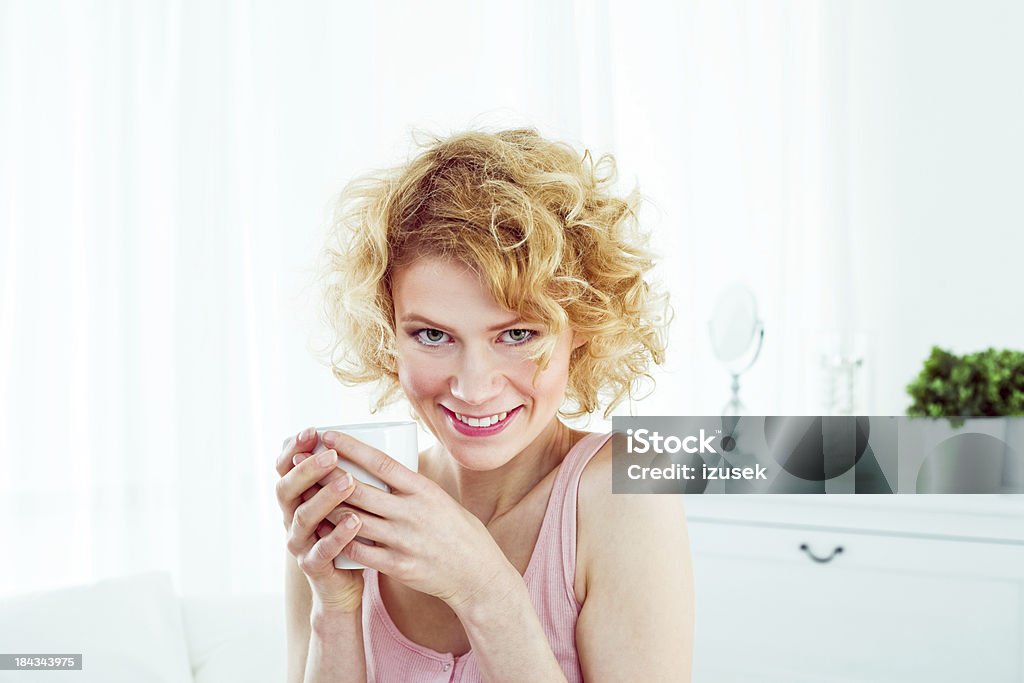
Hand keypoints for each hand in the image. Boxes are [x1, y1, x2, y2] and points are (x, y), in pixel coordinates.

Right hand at [275, 427, 364, 612]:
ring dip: (325, 497)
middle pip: (287, 489)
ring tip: (348, 482)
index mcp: (296, 498)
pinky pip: (322, 549)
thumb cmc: (348, 534)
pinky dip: (338, 535)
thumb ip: (345, 474)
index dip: (293, 449)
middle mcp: (291, 518)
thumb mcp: (342, 502)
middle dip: (308, 469)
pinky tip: (355, 522)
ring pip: (304, 517)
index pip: (284, 468)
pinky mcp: (313, 565)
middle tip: (331, 455)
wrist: (343, 586)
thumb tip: (371, 433)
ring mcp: (299, 543)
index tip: (312, 431)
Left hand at [318, 430, 514, 612]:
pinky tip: (323, 533)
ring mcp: (404, 540)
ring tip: (307, 496)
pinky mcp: (398, 565)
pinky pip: (359, 551)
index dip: (351, 447)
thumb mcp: (439, 499)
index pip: (381, 462)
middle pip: (359, 489)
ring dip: (326, 508)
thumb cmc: (457, 531)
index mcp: (423, 490)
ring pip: (353, 520)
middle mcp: (412, 512)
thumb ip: (410, 487)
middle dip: (328, 475)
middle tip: (305, 464)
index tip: (328, 435)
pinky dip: (338, 541)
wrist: (476, 573)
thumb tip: (381, 465)